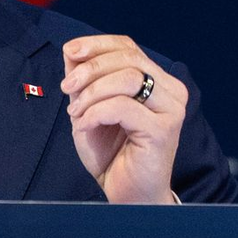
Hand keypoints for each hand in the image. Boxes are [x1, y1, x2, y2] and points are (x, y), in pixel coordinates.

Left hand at [61, 35, 186, 203]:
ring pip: (127, 79)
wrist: (126, 193)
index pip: (128, 47)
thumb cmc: (110, 154)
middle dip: (89, 69)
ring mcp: (171, 110)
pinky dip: (94, 114)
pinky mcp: (163, 130)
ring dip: (91, 93)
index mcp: (157, 82)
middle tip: (66, 88)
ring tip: (75, 114)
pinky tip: (84, 127)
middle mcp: (170, 92)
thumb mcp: (90, 109)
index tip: (70, 51)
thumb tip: (72, 51)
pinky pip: (122, 107)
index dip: (97, 44)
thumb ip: (85, 81)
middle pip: (128, 58)